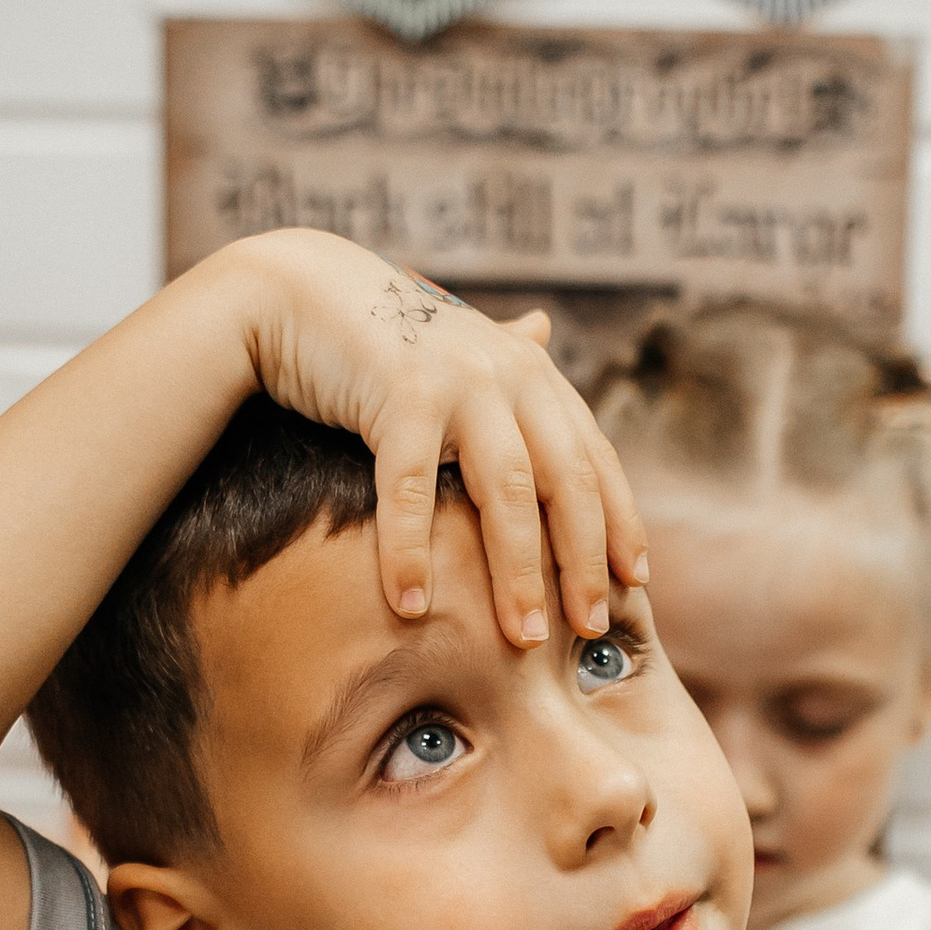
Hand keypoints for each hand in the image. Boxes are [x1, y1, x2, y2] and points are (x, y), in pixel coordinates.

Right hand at [223, 232, 646, 649]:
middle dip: (582, 562)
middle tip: (590, 629)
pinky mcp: (401, 391)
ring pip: (506, 493)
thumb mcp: (456, 344)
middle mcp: (510, 372)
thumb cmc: (377, 332)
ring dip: (517, 574)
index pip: (593, 457)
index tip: (634, 583)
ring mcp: (459, 379)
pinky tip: (413, 607)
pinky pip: (413, 489)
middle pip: (566, 482)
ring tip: (521, 639)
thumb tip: (545, 326)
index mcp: (531, 371)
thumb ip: (505, 353)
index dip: (618, 522)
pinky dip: (411, 553)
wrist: (296, 290)